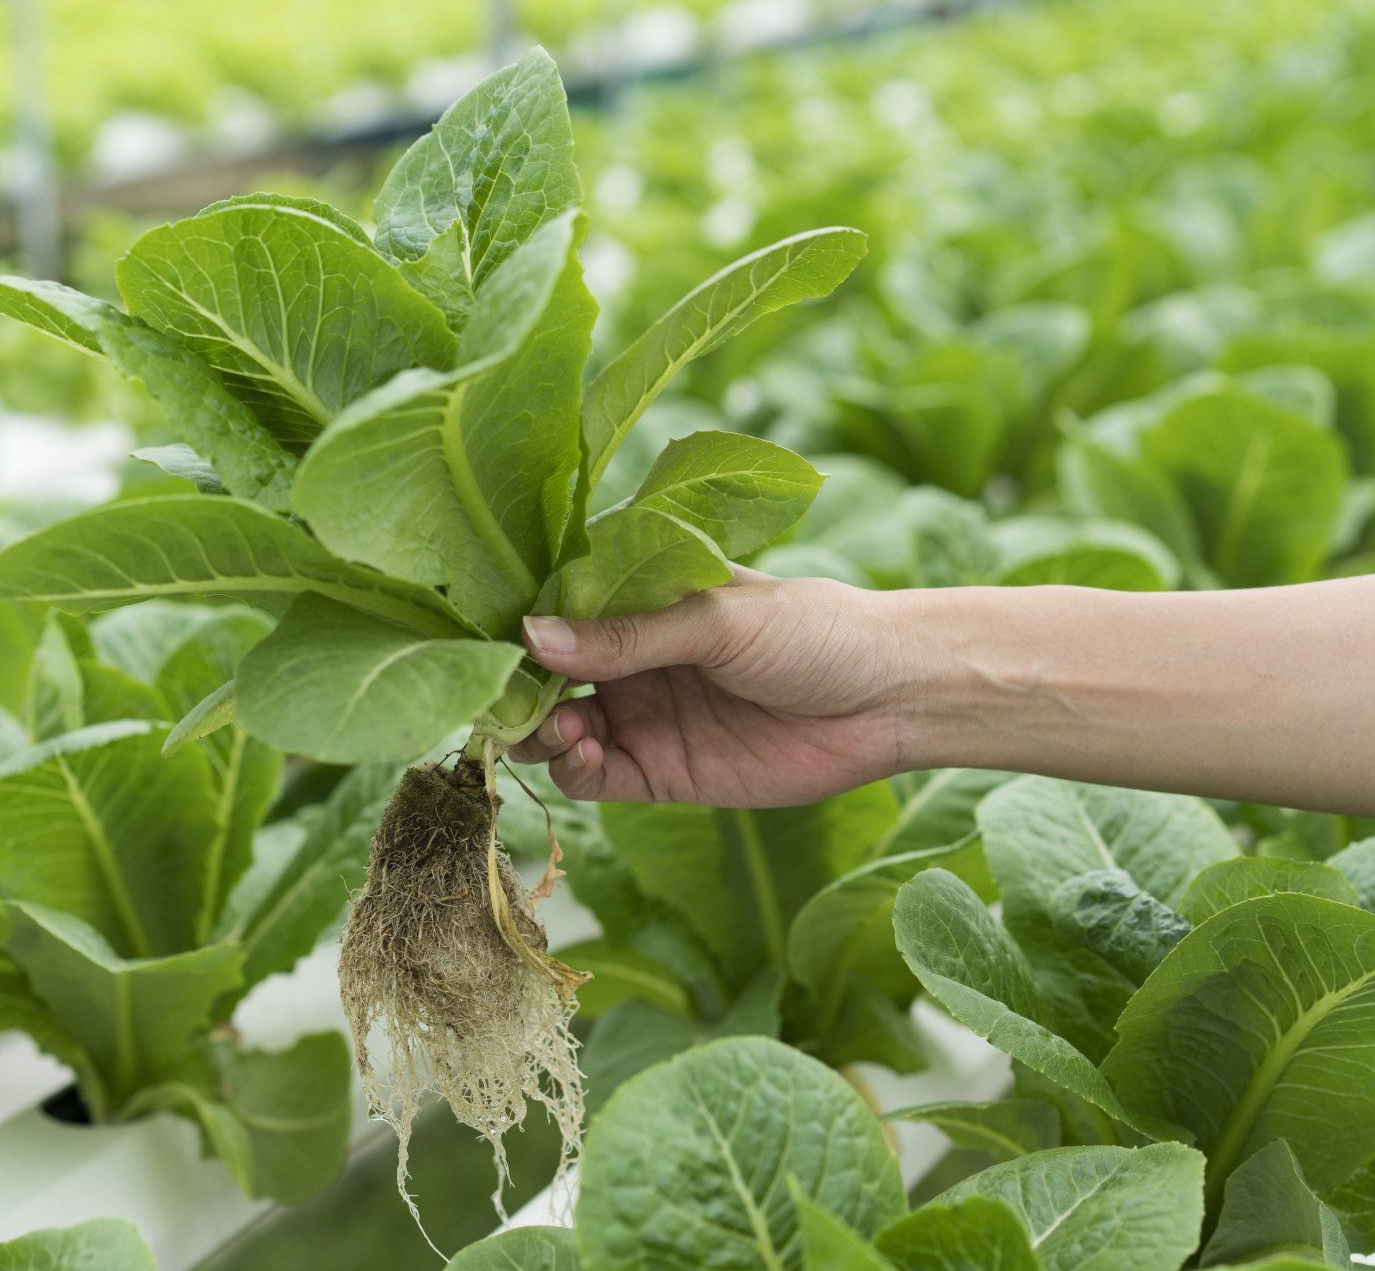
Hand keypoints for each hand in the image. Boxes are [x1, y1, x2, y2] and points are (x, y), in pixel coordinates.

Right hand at [511, 571, 911, 805]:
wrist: (888, 698)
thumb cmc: (813, 629)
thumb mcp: (715, 617)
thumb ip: (626, 634)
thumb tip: (532, 636)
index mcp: (641, 598)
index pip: (558, 606)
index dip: (518, 621)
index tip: (486, 635)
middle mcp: (631, 655)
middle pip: (546, 675)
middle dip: (518, 686)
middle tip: (508, 695)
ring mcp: (643, 714)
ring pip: (560, 728)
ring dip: (543, 729)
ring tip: (563, 724)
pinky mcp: (662, 772)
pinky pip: (596, 777)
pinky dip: (574, 769)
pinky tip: (583, 752)